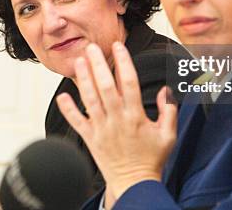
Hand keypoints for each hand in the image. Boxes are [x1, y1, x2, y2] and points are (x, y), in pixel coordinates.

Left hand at [57, 42, 176, 200]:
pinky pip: (77, 122)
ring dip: (83, 80)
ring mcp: (102, 129)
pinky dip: (68, 109)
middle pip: (106, 87)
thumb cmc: (151, 159)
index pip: (130, 83)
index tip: (118, 46)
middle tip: (92, 47)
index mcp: (136, 116)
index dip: (123, 62)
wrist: (134, 184)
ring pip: (90, 100)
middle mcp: (117, 120)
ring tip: (79, 62)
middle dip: (98, 65)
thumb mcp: (168, 135)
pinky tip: (62, 95)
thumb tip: (165, 90)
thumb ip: (168, 111)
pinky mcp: (90, 139)